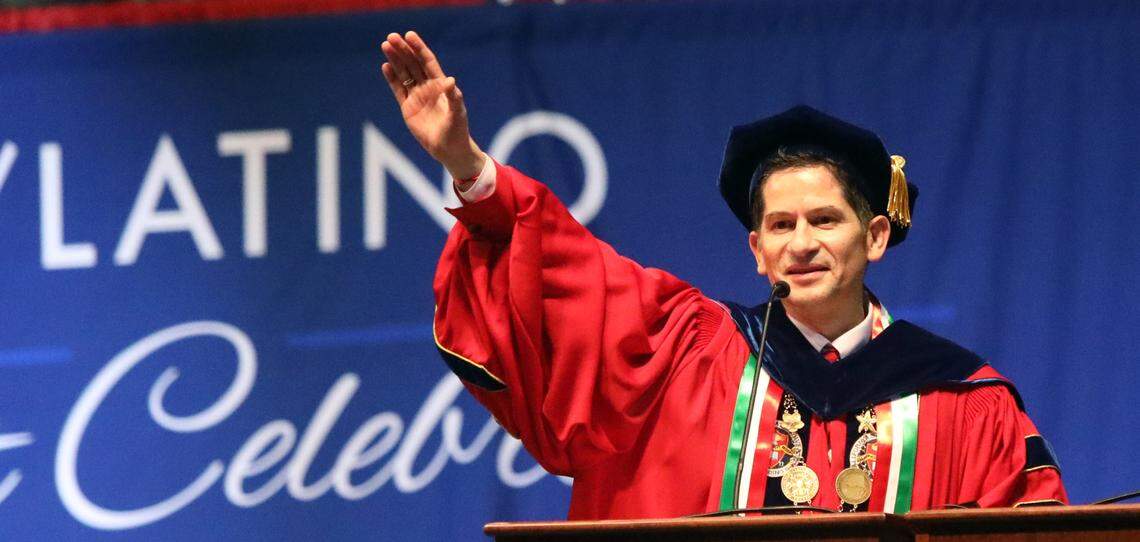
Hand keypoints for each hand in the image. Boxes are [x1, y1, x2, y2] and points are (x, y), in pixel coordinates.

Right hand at [381, 31, 485, 179]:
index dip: (419, 48)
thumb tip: (450, 80)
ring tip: (386, 45)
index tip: (409, 35)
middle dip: (403, 50)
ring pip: (404, 73)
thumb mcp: (457, 113)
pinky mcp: (408, 107)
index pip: (428, 61)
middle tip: (391, 37)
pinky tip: (385, 66)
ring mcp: (417, 96)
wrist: (449, 149)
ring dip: (395, 59)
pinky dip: (391, 78)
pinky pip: (398, 89)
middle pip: (413, 63)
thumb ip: (454, 97)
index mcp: (441, 85)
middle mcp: (428, 87)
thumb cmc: (457, 130)